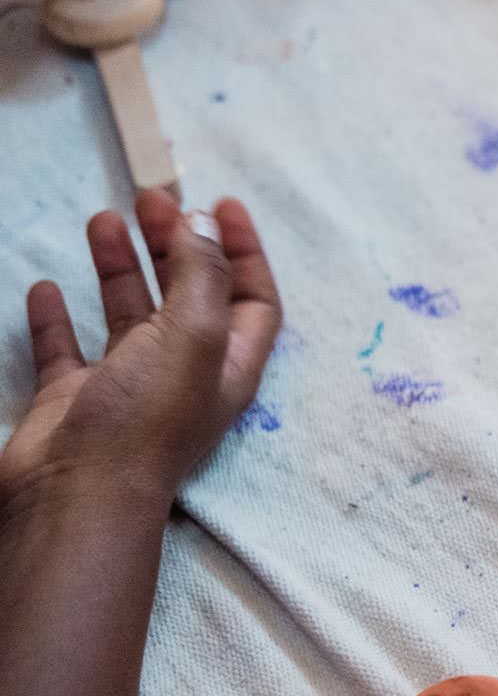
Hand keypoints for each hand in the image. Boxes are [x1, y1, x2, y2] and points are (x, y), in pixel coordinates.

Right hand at [0, 194, 280, 510]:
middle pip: (188, 296)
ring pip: (129, 315)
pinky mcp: (73, 401)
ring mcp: (126, 388)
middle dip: (175, 245)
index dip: (244, 251)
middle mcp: (183, 375)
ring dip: (120, 267)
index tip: (221, 203)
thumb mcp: (194, 333)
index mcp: (228, 365)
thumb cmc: (145, 420)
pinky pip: (66, 351)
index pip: (252, 298)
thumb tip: (205, 224)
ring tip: (102, 220)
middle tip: (150, 201)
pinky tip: (47, 287)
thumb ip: (203, 275)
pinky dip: (58, 318)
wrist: (74, 494)